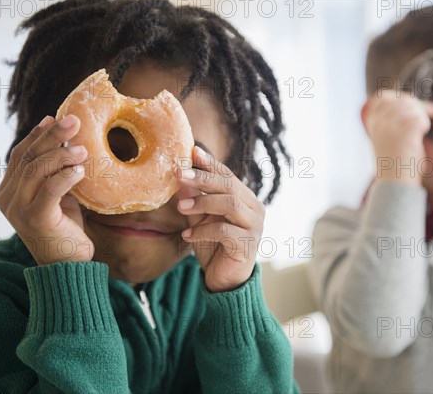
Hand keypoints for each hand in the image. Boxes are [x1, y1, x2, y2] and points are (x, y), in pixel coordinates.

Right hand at [0, 115, 93, 264]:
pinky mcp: (35, 218)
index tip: (54, 118)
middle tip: (73, 120)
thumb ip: (57, 175)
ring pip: (36, 170)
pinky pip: (50, 190)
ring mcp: (18, 208)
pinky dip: (66, 176)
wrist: (67, 266)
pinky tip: (81, 170)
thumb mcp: (59, 197)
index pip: (20, 155)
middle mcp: (8, 197)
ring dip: (62, 155)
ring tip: (83, 148)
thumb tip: (71, 144)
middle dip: (51, 136)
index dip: (37, 135)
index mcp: (10, 190)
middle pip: (28, 158)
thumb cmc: (65, 230)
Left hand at [176, 146, 264, 291]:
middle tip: (178, 174)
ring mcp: (254, 226)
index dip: (210, 163)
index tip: (191, 152)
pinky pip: (224, 230)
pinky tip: (187, 237)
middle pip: (230, 185)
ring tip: (181, 208)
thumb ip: (193, 200)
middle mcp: (254, 209)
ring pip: (230, 204)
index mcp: (245, 199)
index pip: (228, 175)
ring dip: (202, 202)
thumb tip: (179, 177)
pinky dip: (203, 231)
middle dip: (202, 178)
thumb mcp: (200, 220)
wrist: (225, 281)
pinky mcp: (248, 244)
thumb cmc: (214, 247)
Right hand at [363, 90, 432, 184]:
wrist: (396, 184)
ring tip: (427, 125)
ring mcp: (390, 127)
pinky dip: (426, 124)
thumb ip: (392, 121)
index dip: (398, 96)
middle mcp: (379, 123)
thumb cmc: (395, 165)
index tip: (411, 102)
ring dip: (423, 114)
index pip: (381, 97)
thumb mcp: (387, 139)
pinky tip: (424, 134)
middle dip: (417, 104)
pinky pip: (420, 119)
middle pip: (400, 100)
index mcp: (373, 124)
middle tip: (431, 111)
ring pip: (411, 107)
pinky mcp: (404, 133)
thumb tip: (410, 101)